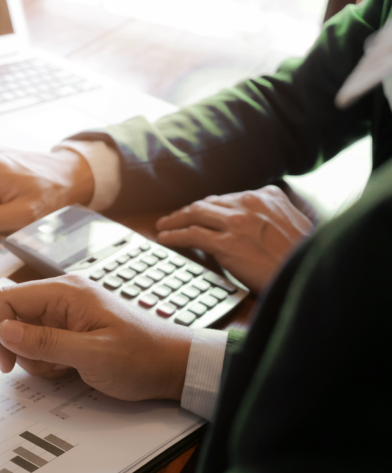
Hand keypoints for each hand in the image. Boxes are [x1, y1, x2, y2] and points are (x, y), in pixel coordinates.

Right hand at [0, 276, 191, 401]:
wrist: (172, 366)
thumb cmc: (141, 357)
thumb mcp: (92, 355)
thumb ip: (46, 342)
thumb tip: (4, 330)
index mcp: (66, 292)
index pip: (9, 298)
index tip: (5, 360)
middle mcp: (63, 297)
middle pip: (16, 318)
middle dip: (23, 349)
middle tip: (50, 367)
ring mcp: (67, 313)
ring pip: (26, 335)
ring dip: (38, 359)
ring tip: (69, 367)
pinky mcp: (71, 329)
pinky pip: (43, 344)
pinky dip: (50, 361)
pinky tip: (73, 368)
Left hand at [155, 185, 313, 293]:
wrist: (308, 275)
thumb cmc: (301, 258)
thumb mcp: (295, 225)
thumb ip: (272, 216)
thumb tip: (255, 221)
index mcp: (268, 196)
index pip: (227, 198)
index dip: (208, 206)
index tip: (197, 212)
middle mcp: (250, 203)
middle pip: (207, 203)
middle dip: (187, 211)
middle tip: (172, 218)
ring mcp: (237, 222)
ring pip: (195, 215)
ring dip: (174, 220)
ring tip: (163, 226)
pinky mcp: (227, 243)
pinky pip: (191, 235)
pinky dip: (173, 235)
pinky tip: (165, 238)